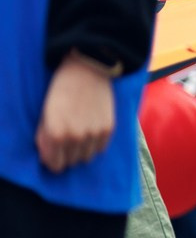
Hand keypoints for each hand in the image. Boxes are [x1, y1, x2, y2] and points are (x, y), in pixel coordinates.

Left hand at [37, 56, 115, 172]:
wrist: (87, 71)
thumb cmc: (61, 91)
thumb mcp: (45, 115)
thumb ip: (44, 139)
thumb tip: (48, 158)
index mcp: (55, 134)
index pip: (55, 165)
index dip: (53, 161)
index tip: (54, 153)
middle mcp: (75, 137)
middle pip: (70, 163)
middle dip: (66, 155)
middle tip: (65, 141)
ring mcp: (94, 134)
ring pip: (86, 158)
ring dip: (81, 151)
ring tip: (78, 136)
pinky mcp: (108, 129)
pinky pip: (100, 149)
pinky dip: (94, 144)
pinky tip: (90, 131)